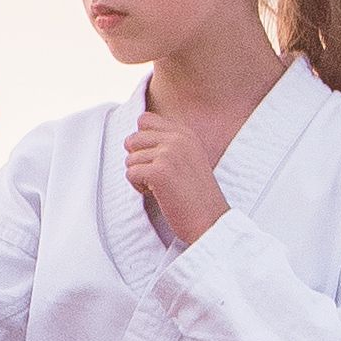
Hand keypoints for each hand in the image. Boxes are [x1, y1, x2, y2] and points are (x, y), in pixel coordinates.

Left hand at [126, 109, 225, 247]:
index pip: (145, 120)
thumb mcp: (187, 158)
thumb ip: (166, 143)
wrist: (210, 220)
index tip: (155, 160)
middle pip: (132, 139)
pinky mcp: (160, 171)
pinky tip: (158, 194)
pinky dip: (139, 188)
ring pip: (129, 159)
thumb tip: (130, 139)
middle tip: (157, 177)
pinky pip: (130, 174)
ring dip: (140, 177)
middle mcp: (178, 138)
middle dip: (138, 160)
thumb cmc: (194, 194)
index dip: (141, 142)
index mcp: (185, 133)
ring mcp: (169, 153)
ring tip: (162, 187)